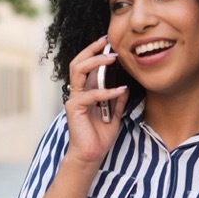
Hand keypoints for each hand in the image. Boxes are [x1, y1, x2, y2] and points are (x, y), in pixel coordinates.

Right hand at [63, 36, 127, 163]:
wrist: (91, 155)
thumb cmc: (100, 136)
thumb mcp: (114, 114)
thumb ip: (117, 100)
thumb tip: (124, 85)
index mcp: (85, 92)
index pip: (86, 65)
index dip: (95, 52)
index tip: (109, 43)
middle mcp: (77, 93)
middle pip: (78, 62)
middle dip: (92, 50)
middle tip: (107, 42)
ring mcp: (74, 99)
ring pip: (79, 71)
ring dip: (96, 62)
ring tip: (112, 58)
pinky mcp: (74, 109)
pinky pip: (90, 95)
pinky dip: (107, 91)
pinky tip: (121, 90)